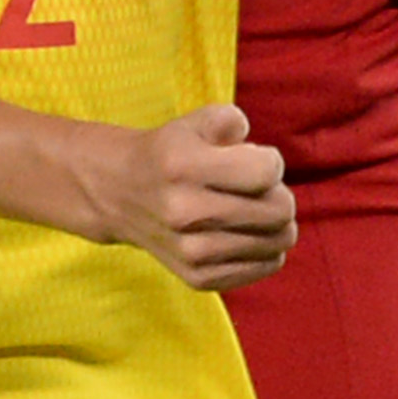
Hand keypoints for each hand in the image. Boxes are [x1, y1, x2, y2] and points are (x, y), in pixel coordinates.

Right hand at [80, 104, 296, 288]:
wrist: (118, 195)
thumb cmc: (169, 154)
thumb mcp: (192, 122)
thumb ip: (231, 120)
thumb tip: (263, 159)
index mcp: (181, 166)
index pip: (266, 172)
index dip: (270, 161)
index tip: (251, 159)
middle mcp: (183, 212)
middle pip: (280, 210)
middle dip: (277, 193)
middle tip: (255, 187)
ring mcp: (190, 251)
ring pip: (279, 241)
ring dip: (272, 221)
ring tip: (248, 208)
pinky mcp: (199, 278)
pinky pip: (268, 265)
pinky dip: (266, 247)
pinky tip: (242, 232)